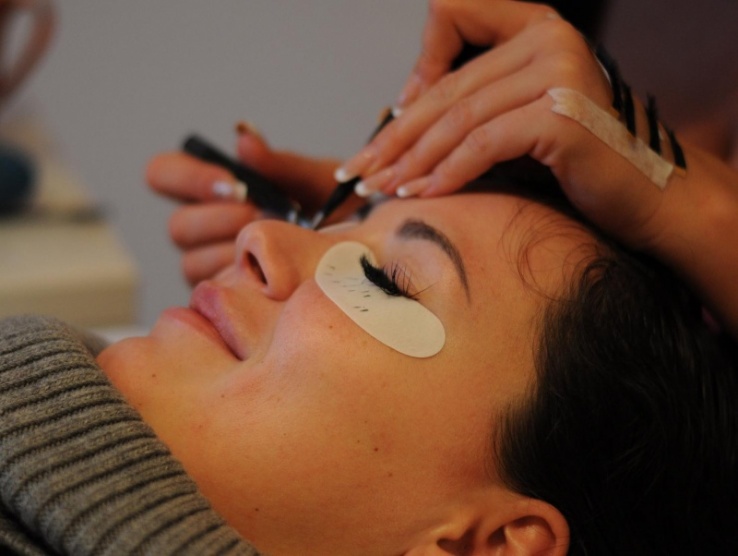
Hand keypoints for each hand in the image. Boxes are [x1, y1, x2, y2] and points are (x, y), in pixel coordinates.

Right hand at [147, 127, 338, 284]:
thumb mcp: (314, 182)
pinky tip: (273, 271)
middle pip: (179, 226)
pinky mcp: (226, 293)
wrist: (359, 252)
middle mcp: (202, 225)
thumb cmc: (333, 211)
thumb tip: (244, 138)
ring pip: (193, 261)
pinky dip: (243, 279)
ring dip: (232, 252)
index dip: (189, 178)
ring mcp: (211, 262)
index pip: (163, 174)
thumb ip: (279, 164)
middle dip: (221, 222)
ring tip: (273, 244)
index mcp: (209, 187)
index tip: (237, 185)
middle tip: (261, 218)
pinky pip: (216, 290)